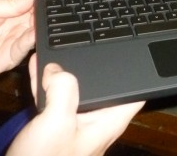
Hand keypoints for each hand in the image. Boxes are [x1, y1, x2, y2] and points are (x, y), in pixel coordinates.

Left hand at [0, 0, 36, 77]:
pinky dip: (29, 42)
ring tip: (43, 21)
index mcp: (10, 14)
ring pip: (33, 36)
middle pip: (36, 22)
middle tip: (49, 10)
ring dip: (39, 29)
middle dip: (43, 16)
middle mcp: (14, 29)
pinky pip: (22, 51)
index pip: (33, 8)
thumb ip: (13, 3)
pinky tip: (33, 34)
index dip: (41, 3)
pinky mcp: (8, 60)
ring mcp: (12, 45)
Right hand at [7, 56, 144, 155]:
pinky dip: (50, 86)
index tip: (130, 50)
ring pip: (77, 91)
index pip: (135, 89)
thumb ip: (63, 91)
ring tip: (56, 55)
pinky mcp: (59, 129)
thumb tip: (59, 69)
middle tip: (85, 46)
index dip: (135, 69)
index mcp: (109, 120)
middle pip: (104, 85)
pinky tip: (41, 73)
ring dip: (66, 74)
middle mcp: (98, 121)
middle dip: (93, 65)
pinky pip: (57, 100)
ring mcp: (78, 125)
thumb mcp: (57, 122)